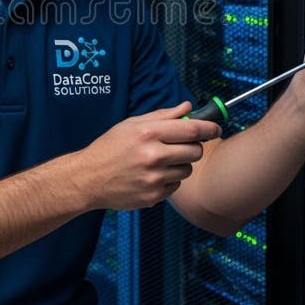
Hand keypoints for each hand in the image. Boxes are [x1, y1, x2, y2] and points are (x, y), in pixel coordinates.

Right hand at [78, 103, 220, 210]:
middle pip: (194, 151)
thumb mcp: (132, 124)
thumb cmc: (109, 147)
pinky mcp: (154, 196)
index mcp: (148, 133)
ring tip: (160, 161)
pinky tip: (151, 175)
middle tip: (182, 145)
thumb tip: (188, 107)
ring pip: (187, 169)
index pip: (191, 130)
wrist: (88, 178)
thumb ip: (163, 115)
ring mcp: (154, 179)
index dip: (209, 128)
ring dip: (180, 164)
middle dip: (193, 146)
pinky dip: (169, 179)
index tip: (216, 127)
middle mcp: (153, 156)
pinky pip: (175, 185)